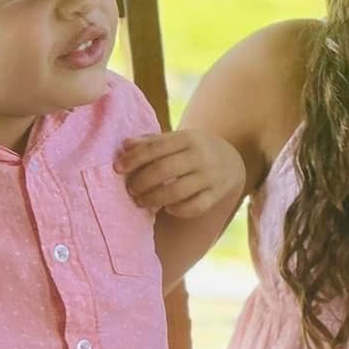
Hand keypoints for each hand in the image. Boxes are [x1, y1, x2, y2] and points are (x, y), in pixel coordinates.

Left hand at [117, 128, 245, 218]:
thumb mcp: (176, 139)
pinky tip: (167, 207)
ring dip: (154, 199)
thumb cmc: (192, 149)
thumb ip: (151, 142)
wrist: (231, 160)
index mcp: (188, 138)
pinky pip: (194, 207)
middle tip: (130, 189)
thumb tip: (126, 145)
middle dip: (141, 182)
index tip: (117, 169)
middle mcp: (201, 156)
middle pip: (164, 170)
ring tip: (141, 201)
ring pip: (177, 191)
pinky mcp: (216, 194)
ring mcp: (210, 176)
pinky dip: (177, 210)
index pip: (155, 148)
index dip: (133, 159)